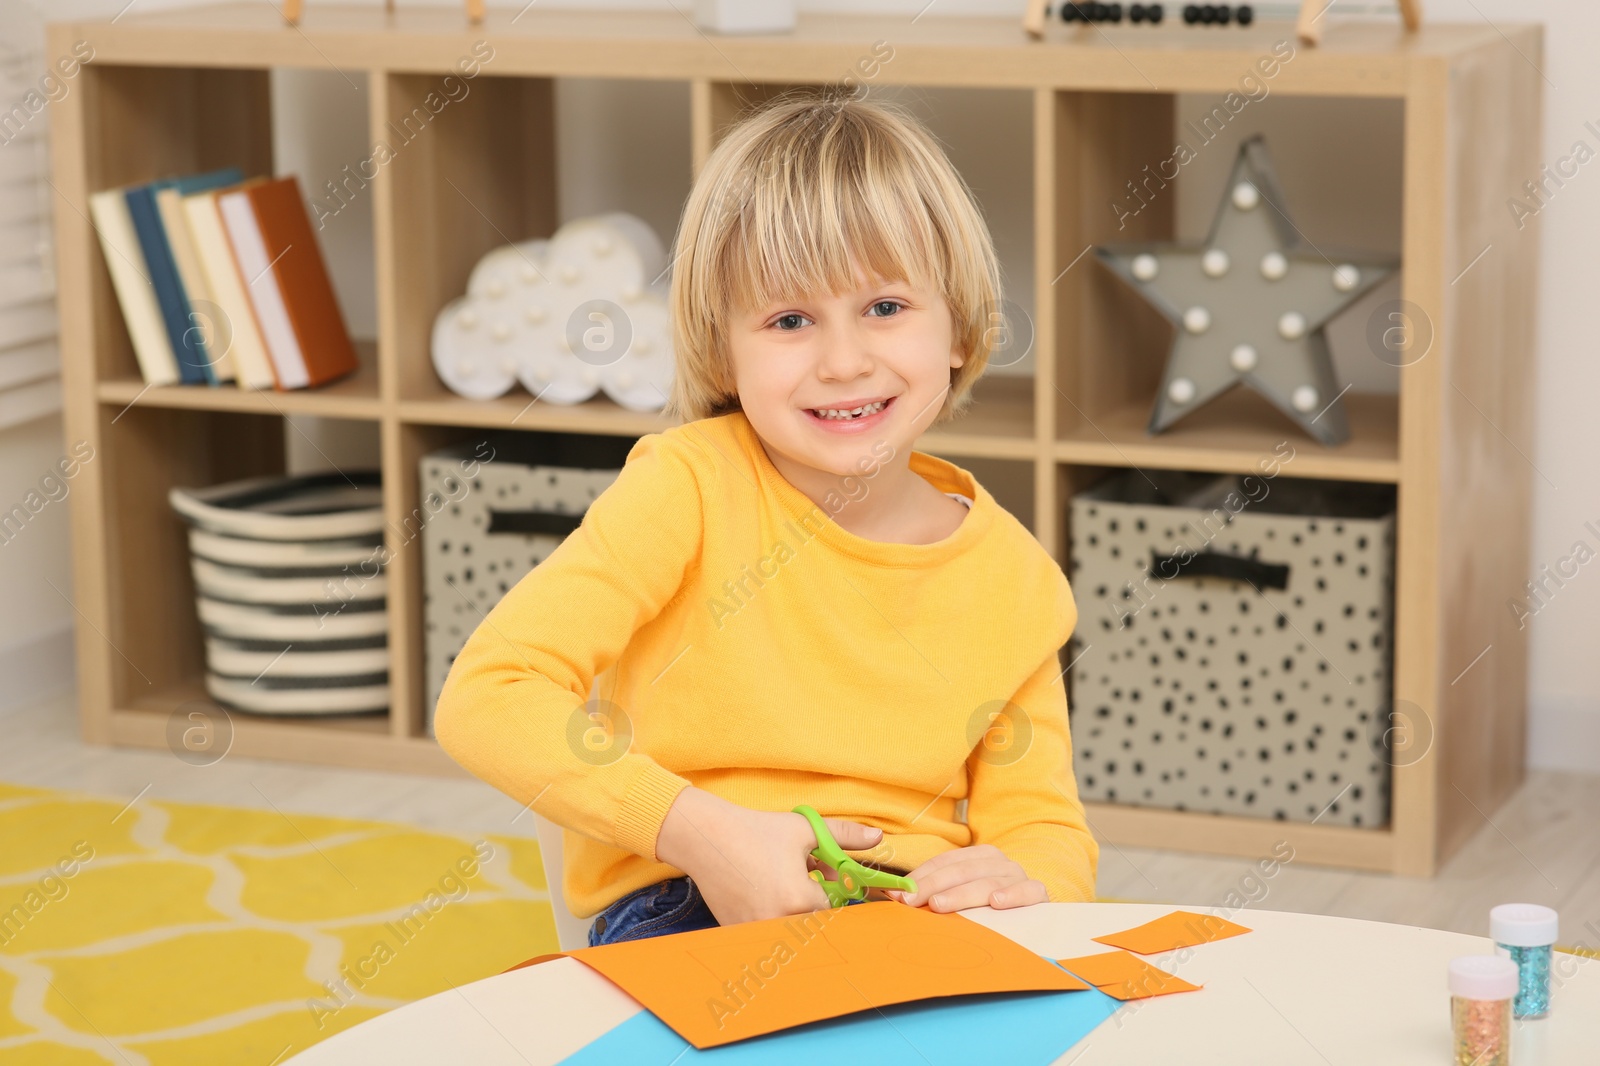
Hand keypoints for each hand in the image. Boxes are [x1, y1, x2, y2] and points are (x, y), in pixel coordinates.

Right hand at [654, 787, 885, 925]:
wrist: (705, 837)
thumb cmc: (756, 831)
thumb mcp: (804, 829)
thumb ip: (844, 836)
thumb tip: (878, 837)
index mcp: (799, 899)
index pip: (833, 908)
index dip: (832, 890)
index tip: (825, 877)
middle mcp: (778, 922)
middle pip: (813, 923)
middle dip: (814, 902)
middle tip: (802, 877)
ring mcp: (755, 931)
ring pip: (790, 929)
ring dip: (793, 911)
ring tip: (780, 882)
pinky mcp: (738, 933)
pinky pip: (767, 932)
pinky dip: (771, 917)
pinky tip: (762, 891)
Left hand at [889, 844, 1046, 912]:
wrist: (1037, 913)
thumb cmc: (991, 906)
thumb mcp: (963, 895)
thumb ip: (934, 893)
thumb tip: (895, 896)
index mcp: (978, 856)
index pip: (944, 862)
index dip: (921, 876)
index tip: (900, 894)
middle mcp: (998, 862)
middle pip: (961, 871)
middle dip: (933, 886)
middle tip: (913, 902)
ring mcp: (1018, 875)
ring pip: (987, 881)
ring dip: (962, 893)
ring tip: (940, 905)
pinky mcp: (1038, 893)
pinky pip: (1027, 890)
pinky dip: (1011, 895)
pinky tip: (996, 901)